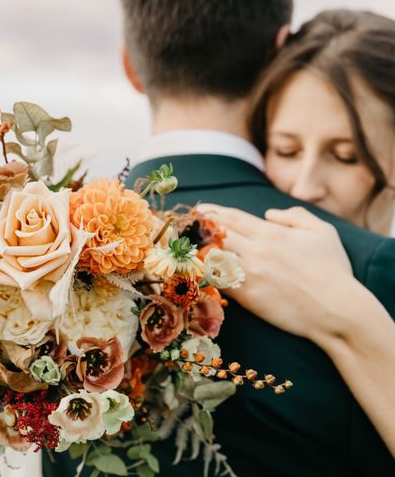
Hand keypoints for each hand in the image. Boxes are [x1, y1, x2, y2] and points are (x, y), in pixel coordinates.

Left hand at [197, 204, 352, 340]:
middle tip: (185, 227)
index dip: (212, 211)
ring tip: (184, 248)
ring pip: (212, 256)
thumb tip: (269, 213)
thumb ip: (295, 216)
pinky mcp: (247, 296)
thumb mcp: (322, 232)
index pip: (232, 217)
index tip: (199, 209)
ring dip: (197, 251)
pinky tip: (194, 272)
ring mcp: (250, 274)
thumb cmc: (333, 271)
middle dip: (198, 228)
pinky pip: (217, 281)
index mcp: (272, 233)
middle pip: (216, 234)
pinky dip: (205, 275)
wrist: (337, 310)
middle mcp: (257, 250)